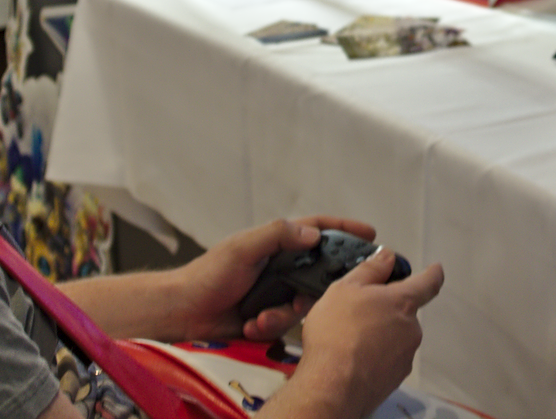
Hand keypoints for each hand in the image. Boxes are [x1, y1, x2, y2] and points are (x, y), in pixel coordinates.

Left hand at [172, 216, 377, 341]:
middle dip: (319, 287)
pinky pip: (286, 324)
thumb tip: (314, 235)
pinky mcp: (270, 317)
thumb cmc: (208, 274)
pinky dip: (270, 326)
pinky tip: (252, 325)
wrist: (185, 313)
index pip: (318, 230)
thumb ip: (278, 235)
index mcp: (277, 242)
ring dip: (284, 312)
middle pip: (318, 272)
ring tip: (262, 317)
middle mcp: (281, 266)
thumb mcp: (243, 248)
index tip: (370, 234)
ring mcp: (277, 292)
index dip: (345, 230)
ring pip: (304, 303)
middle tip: (318, 296)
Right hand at [268, 250, 445, 418]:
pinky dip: (375, 356)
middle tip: (358, 313)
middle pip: (404, 312)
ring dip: (379, 335)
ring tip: (349, 339)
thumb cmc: (337, 336)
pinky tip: (353, 358)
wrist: (333, 385)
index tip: (435, 270)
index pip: (428, 283)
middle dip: (386, 311)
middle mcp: (410, 328)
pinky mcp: (395, 377)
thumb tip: (386, 257)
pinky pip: (388, 359)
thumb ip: (370, 270)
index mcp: (402, 302)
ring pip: (395, 337)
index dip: (432, 274)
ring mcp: (405, 355)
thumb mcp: (344, 289)